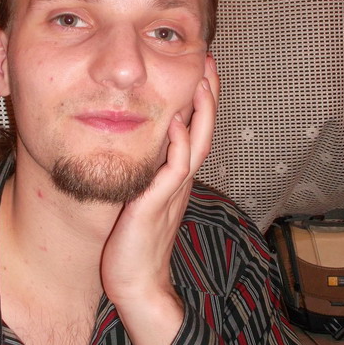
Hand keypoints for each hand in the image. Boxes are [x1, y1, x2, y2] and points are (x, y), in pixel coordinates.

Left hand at [101, 54, 219, 344]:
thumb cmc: (134, 243)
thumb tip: (145, 148)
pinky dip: (179, 147)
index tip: (201, 68)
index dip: (202, 100)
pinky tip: (178, 123)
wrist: (136, 284)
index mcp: (177, 178)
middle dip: (208, 94)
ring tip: (201, 78)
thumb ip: (149, 174)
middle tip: (209, 60)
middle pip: (204, 130)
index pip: (196, 130)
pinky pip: (173, 172)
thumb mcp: (144, 199)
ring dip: (201, 112)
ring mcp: (173, 193)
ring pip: (197, 145)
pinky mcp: (157, 207)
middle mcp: (180, 181)